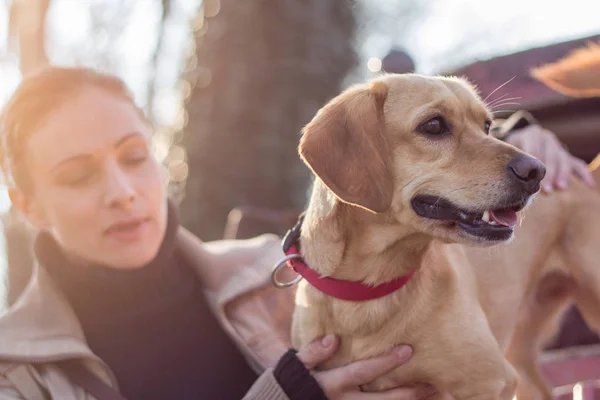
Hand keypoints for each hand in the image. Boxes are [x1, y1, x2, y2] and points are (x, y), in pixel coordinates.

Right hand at [297, 335, 437, 398]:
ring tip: (433, 397)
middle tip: (433, 384)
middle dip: (408, 393)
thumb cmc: (289, 383)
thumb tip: (333, 339)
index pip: (363, 372)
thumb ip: (312, 353)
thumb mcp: (295, 365)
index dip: (385, 363)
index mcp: (332, 385)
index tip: (407, 351)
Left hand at [505, 125, 594, 192]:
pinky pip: (577, 164)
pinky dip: (583, 174)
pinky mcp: (565, 155)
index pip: (534, 150)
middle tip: (546, 189)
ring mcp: (557, 146)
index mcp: (529, 134)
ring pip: (563, 159)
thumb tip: (501, 187)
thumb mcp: (503, 152)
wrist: (519, 141)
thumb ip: (504, 163)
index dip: (534, 164)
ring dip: (562, 174)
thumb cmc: (506, 152)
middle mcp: (545, 137)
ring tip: (560, 188)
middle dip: (549, 173)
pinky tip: (588, 185)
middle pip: (549, 156)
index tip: (532, 178)